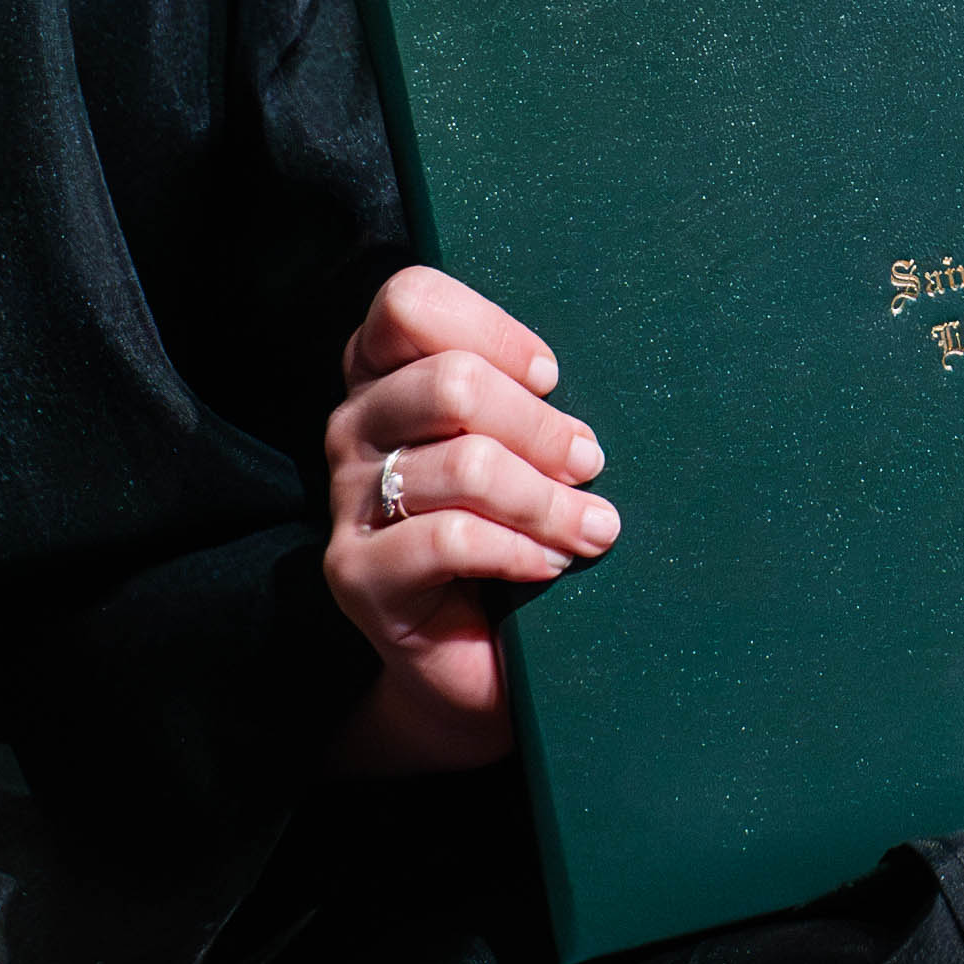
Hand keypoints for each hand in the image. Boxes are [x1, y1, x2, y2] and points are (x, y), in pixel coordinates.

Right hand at [322, 266, 618, 774]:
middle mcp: (354, 425)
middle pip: (451, 383)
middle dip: (543, 428)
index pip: (409, 302)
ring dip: (548, 501)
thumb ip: (534, 397)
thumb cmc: (516, 531)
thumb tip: (616, 360)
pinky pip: (450, 539)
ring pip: (464, 465)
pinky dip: (518, 549)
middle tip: (590, 465)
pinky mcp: (356, 572)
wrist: (479, 661)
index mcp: (386, 374)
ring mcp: (347, 500)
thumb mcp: (527, 448)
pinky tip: (549, 565)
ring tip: (592, 529)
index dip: (492, 330)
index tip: (551, 377)